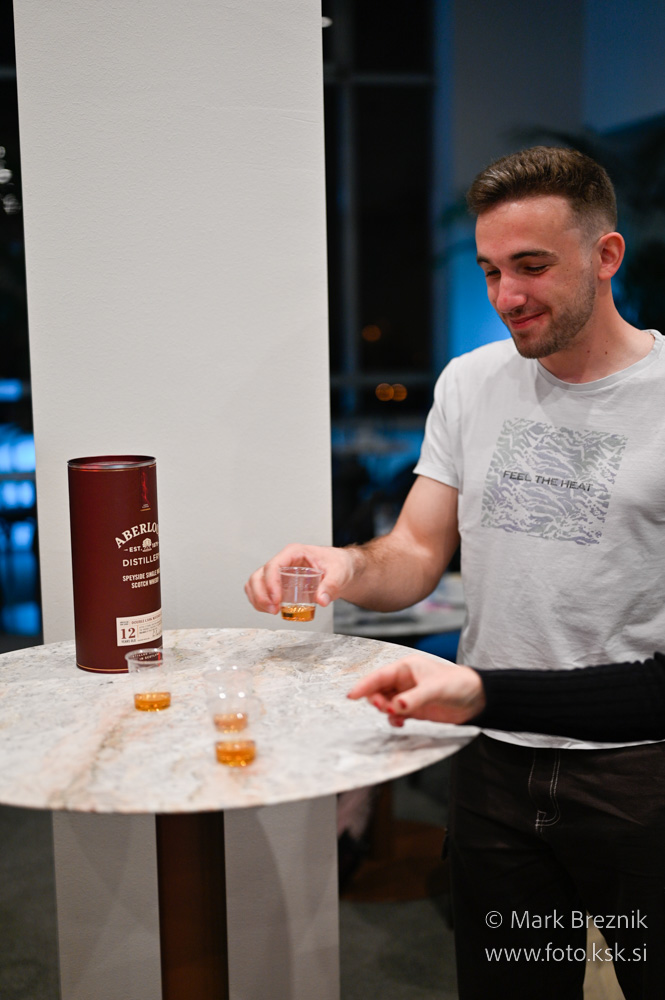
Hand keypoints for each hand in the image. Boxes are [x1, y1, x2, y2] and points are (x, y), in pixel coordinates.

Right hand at [244, 543, 358, 614]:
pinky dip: (260, 600)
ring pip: (255, 582)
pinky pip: (260, 589)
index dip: (271, 583)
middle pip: (259, 575)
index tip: (276, 600)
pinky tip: (270, 609)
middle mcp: (283, 560)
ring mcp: (279, 571)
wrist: (341, 567)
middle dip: (261, 594)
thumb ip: (331, 586)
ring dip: (258, 599)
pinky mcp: (278, 582)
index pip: (273, 565)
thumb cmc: (338, 564)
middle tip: (273, 610)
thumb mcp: (339, 573)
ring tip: (272, 611)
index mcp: (294, 552)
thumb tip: (321, 600)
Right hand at [347, 654, 485, 725]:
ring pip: (385, 704)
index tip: (351, 696)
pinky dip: (394, 719)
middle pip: (379, 690)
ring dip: (386, 711)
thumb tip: (395, 706)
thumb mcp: (435, 689)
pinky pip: (395, 715)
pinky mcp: (414, 710)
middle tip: (383, 708)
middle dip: (376, 700)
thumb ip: (414, 698)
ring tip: (396, 716)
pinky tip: (400, 722)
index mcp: (406, 668)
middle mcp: (404, 681)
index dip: (364, 685)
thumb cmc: (459, 684)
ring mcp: (408, 696)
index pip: (379, 676)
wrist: (477, 699)